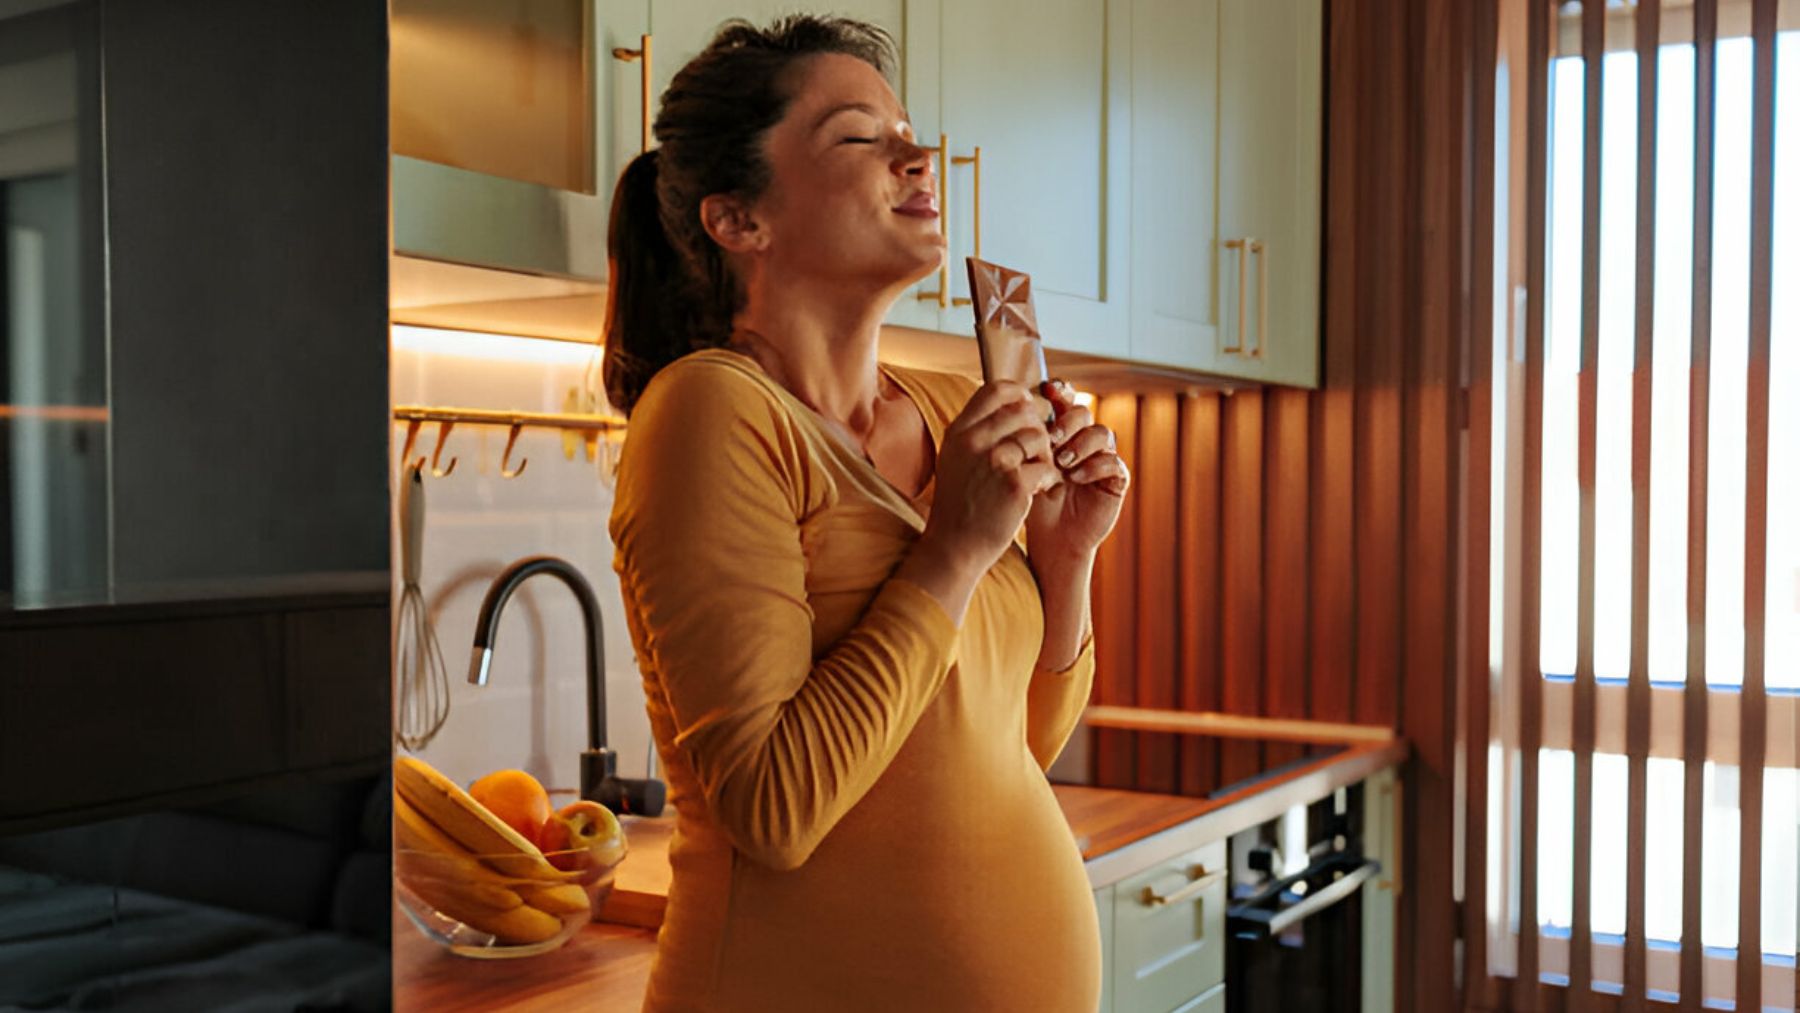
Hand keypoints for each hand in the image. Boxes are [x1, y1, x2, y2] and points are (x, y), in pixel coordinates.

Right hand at [917, 380, 1058, 577]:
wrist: (955, 546)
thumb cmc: (961, 503)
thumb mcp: (956, 458)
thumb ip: (978, 431)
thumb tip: (1014, 402)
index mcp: (959, 431)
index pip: (996, 389)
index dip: (1019, 395)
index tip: (1028, 410)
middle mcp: (974, 441)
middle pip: (1023, 411)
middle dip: (1037, 429)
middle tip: (1037, 452)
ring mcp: (994, 461)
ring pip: (1038, 437)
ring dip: (1045, 455)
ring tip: (1037, 474)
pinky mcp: (1014, 484)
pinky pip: (1046, 467)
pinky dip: (1048, 479)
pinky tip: (1039, 490)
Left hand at [1025, 379, 1127, 564]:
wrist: (1050, 538)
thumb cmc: (1032, 499)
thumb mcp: (1024, 465)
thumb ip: (1024, 437)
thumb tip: (1009, 405)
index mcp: (1062, 432)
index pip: (1066, 401)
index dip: (1061, 391)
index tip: (1047, 390)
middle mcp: (1084, 441)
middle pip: (1084, 413)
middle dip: (1067, 422)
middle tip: (1051, 437)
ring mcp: (1102, 459)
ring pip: (1102, 434)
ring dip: (1081, 444)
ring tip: (1062, 461)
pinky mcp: (1116, 480)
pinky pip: (1114, 463)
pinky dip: (1095, 466)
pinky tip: (1075, 477)